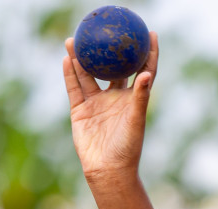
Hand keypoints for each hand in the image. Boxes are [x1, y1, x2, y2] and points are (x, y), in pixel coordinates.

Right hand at [63, 32, 158, 184]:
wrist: (107, 170)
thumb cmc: (128, 148)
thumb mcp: (136, 121)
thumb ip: (141, 97)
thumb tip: (146, 73)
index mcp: (133, 99)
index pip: (142, 71)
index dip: (147, 53)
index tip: (150, 33)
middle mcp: (114, 98)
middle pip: (110, 68)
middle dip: (106, 50)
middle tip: (103, 29)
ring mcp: (96, 104)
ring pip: (87, 75)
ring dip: (82, 58)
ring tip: (76, 39)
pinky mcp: (80, 111)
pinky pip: (74, 88)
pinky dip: (70, 74)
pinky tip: (67, 58)